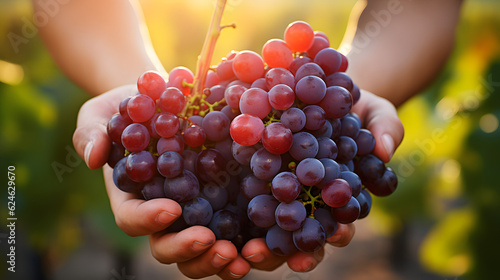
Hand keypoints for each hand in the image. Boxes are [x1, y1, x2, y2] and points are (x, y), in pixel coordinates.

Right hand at [72, 85, 249, 278]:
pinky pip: (230, 230)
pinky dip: (243, 243)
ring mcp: (192, 211)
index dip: (148, 219)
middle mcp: (161, 212)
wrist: (162, 100)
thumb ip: (91, 134)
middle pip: (167, 246)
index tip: (170, 208)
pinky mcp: (219, 201)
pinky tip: (260, 244)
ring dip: (217, 259)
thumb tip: (93, 157)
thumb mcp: (99, 116)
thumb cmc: (126, 109)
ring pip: (199, 250)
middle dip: (186, 249)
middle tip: (209, 240)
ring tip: (239, 256)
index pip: (133, 218)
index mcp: (131, 197)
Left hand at [238, 89, 403, 272]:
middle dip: (294, 248)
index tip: (336, 235)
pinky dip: (244, 185)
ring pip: (273, 215)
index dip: (339, 233)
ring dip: (263, 236)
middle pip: (302, 230)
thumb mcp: (378, 113)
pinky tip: (231, 190)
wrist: (326, 88)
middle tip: (286, 258)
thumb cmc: (358, 109)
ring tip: (251, 251)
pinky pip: (252, 177)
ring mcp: (283, 181)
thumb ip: (386, 129)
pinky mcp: (262, 162)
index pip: (340, 223)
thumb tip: (385, 151)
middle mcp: (309, 196)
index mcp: (339, 195)